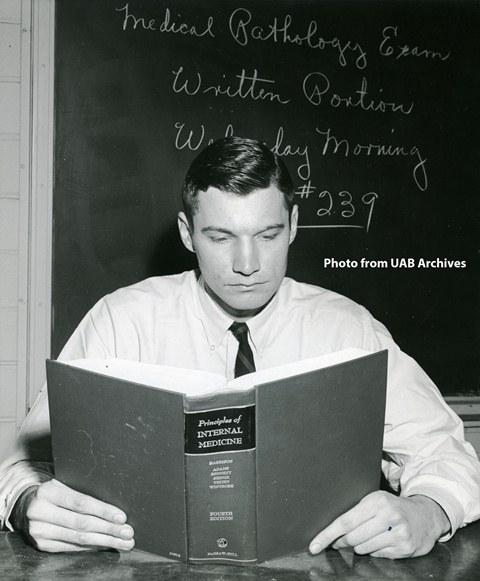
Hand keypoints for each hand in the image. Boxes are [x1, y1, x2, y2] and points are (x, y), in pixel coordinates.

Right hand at [21, 479, 134, 551]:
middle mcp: (41, 512)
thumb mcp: (62, 485)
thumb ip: (81, 493)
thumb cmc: (52, 493)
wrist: (25, 506)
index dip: (103, 511)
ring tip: (123, 543)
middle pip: (82, 524)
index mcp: (49, 492)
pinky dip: (91, 547)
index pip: (81, 503)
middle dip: (109, 530)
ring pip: (78, 539)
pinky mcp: (42, 545)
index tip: (122, 517)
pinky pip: (72, 548)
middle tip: (128, 533)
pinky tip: (105, 546)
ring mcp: (40, 531)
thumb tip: (112, 508)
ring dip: (105, 542)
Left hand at [309, 491, 449, 558]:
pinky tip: (381, 541)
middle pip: (353, 538)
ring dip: (359, 547)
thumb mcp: (375, 500)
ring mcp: (398, 533)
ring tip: (366, 537)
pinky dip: (374, 551)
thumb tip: (332, 531)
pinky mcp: (404, 548)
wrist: (426, 515)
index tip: (314, 546)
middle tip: (340, 541)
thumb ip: (356, 512)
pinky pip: (377, 555)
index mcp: (376, 501)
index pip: (345, 521)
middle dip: (342, 542)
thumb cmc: (393, 506)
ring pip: (363, 549)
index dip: (327, 535)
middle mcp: (388, 516)